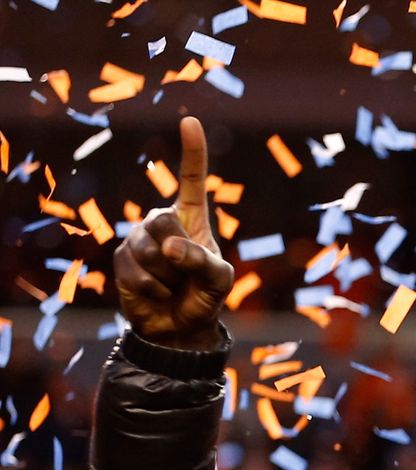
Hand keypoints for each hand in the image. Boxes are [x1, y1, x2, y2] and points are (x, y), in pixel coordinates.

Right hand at [114, 116, 231, 349]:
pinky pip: (136, 271)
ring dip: (166, 275)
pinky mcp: (121, 259)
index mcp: (191, 218)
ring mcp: (138, 239)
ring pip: (147, 248)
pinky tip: (157, 293)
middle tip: (185, 272)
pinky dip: (152, 288)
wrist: (179, 327)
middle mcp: (162, 222)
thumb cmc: (204, 297)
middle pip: (161, 220)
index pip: (192, 181)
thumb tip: (169, 247)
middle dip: (176, 251)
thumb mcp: (219, 280)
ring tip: (172, 285)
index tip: (190, 121)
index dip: (192, 152)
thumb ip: (203, 261)